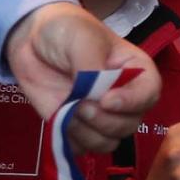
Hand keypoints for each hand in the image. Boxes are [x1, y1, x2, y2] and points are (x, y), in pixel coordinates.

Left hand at [6, 2, 161, 152]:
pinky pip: (82, 148)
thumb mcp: (83, 40)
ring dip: (86, 132)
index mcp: (136, 71)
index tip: (105, 100)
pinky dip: (70, 140)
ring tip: (67, 110)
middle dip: (103, 121)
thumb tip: (98, 99)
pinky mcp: (77, 127)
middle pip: (130, 125)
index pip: (149, 94)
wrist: (30, 38)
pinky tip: (60, 121)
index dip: (132, 102)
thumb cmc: (66, 30)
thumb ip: (94, 69)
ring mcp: (100, 115)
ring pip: (108, 142)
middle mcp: (124, 98)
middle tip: (79, 104)